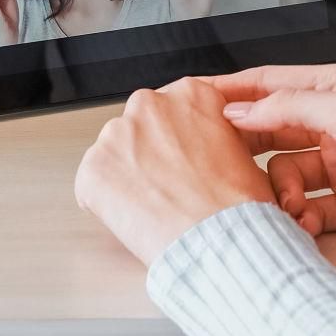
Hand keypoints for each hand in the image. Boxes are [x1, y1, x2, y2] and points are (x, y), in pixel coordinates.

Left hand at [75, 78, 276, 263]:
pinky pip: (93, 184)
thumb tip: (202, 148)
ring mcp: (117, 133)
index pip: (173, 109)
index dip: (177, 140)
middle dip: (149, 154)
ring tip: (154, 206)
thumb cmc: (236, 206)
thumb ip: (214, 136)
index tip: (181, 159)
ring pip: (116, 153)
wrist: (218, 242)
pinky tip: (134, 216)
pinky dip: (107, 201)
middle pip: (141, 127)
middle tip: (168, 186)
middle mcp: (150, 104)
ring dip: (128, 175)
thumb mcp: (242, 152)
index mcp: (191, 94)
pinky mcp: (93, 166)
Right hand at [205, 64, 335, 264]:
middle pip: (276, 129)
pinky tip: (305, 223)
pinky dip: (300, 217)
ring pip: (287, 174)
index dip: (237, 90)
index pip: (276, 83)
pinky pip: (308, 208)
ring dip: (281, 192)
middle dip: (251, 148)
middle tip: (226, 163)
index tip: (200, 100)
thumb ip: (294, 106)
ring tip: (289, 204)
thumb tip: (246, 107)